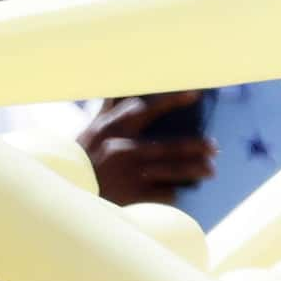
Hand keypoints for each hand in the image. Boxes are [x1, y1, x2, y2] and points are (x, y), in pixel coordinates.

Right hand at [81, 91, 214, 206]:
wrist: (66, 192)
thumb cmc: (80, 158)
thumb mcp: (90, 130)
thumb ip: (109, 108)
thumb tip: (122, 83)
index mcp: (112, 128)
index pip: (147, 109)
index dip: (173, 100)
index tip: (195, 95)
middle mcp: (122, 149)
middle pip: (169, 145)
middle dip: (196, 146)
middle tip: (214, 146)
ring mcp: (128, 174)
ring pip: (171, 171)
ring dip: (194, 170)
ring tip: (211, 170)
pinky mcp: (131, 196)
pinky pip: (161, 193)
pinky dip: (172, 192)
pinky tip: (179, 192)